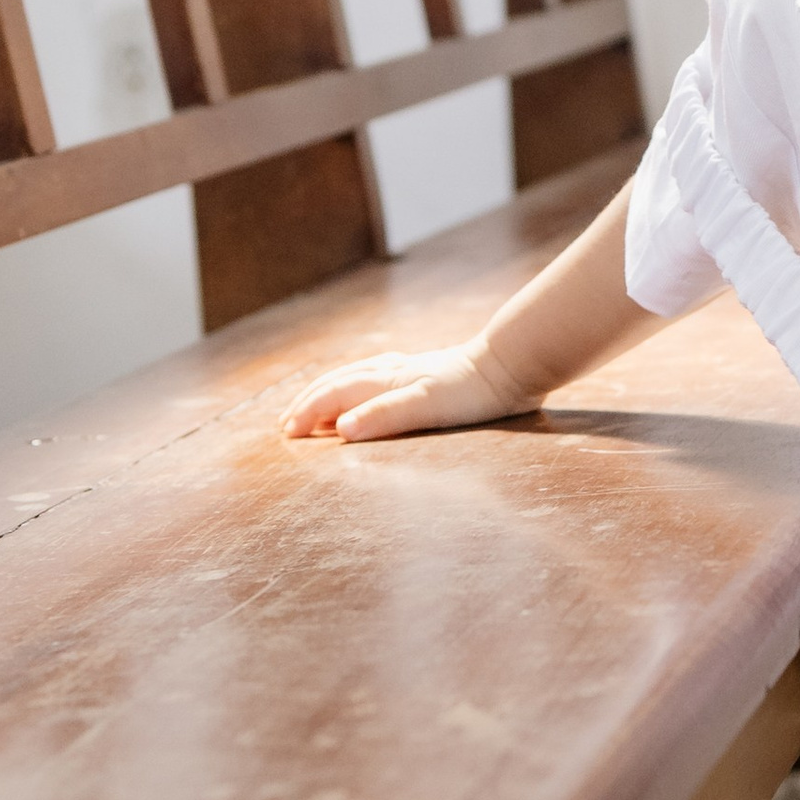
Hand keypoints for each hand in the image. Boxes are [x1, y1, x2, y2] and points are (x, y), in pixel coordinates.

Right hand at [279, 342, 528, 442]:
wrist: (512, 365)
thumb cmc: (472, 392)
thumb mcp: (426, 407)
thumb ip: (383, 416)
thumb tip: (339, 429)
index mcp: (387, 381)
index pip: (335, 395)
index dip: (308, 412)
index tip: (287, 434)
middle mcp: (393, 371)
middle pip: (340, 382)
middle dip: (311, 401)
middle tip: (287, 423)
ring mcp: (410, 370)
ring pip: (357, 376)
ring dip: (331, 391)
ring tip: (317, 405)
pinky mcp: (429, 373)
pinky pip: (379, 376)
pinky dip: (360, 384)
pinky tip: (370, 388)